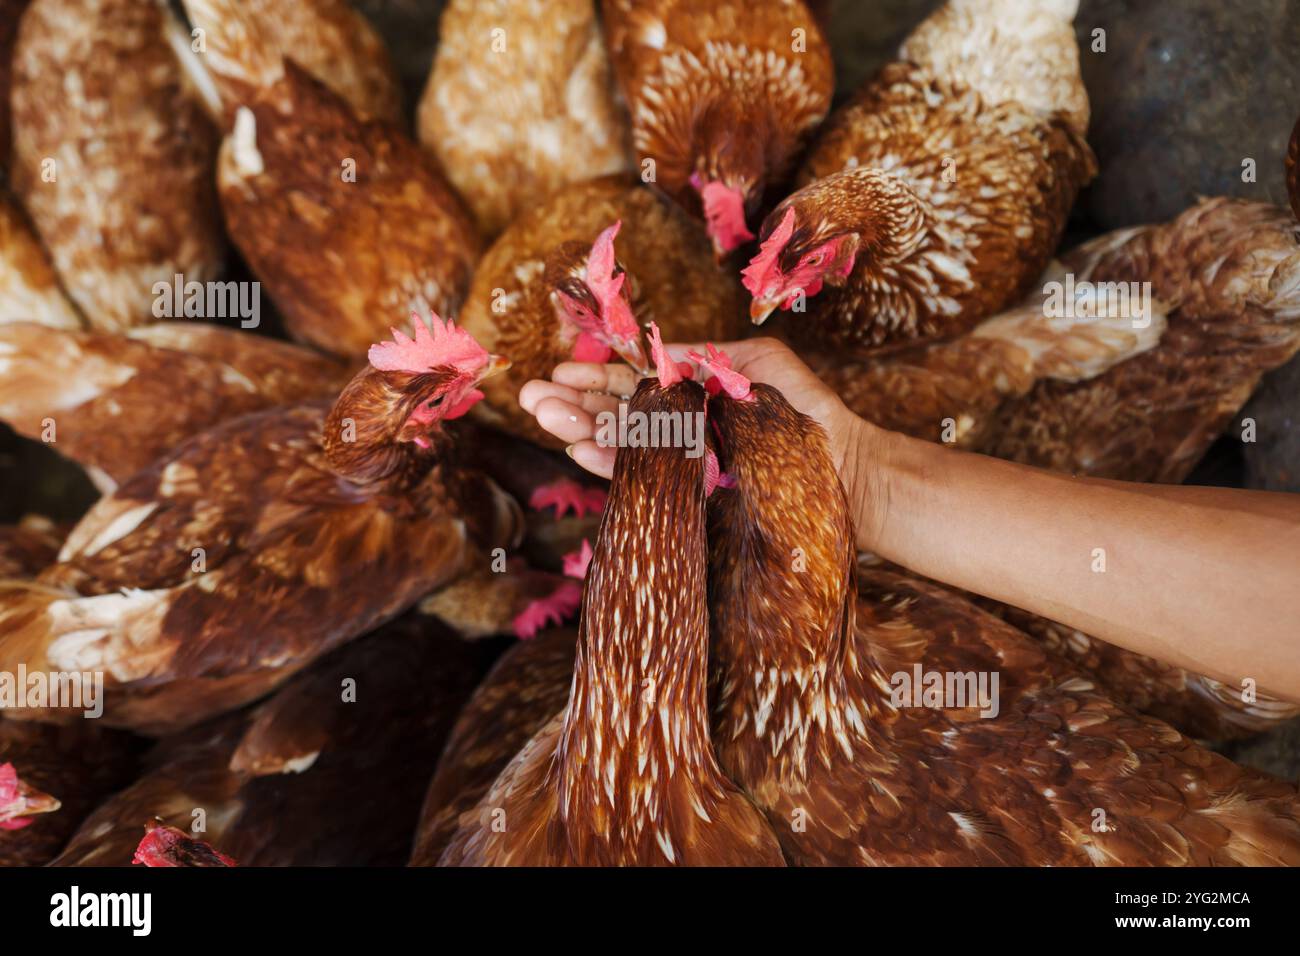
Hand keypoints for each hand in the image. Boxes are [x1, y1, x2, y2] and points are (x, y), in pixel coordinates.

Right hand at [518, 337, 884, 539]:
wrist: (843, 468)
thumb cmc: (806, 411)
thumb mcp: (756, 365)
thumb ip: (702, 359)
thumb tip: (650, 353)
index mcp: (692, 394)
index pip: (633, 382)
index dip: (595, 375)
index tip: (559, 368)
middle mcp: (680, 429)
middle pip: (614, 412)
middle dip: (570, 402)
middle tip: (528, 397)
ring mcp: (682, 462)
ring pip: (619, 443)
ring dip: (577, 429)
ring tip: (541, 416)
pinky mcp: (689, 493)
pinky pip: (641, 477)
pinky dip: (609, 463)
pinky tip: (578, 450)